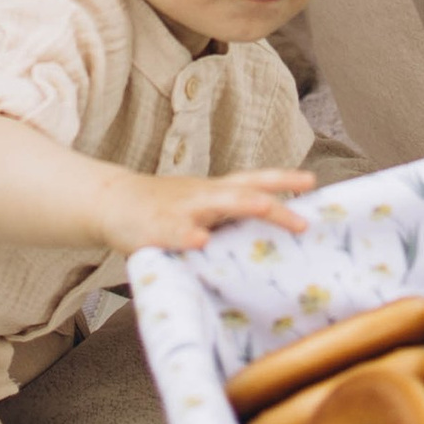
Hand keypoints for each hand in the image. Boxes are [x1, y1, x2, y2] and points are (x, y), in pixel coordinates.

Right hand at [101, 165, 314, 257]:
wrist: (110, 200)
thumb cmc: (160, 207)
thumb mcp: (197, 205)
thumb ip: (225, 217)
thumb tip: (263, 236)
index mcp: (213, 191)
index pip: (253, 181)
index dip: (283, 181)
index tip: (313, 182)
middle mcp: (202, 195)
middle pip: (244, 194)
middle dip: (275, 206)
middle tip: (303, 223)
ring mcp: (180, 209)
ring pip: (215, 204)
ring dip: (242, 205)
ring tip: (266, 206)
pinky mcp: (156, 228)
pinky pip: (175, 231)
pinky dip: (188, 236)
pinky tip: (200, 242)